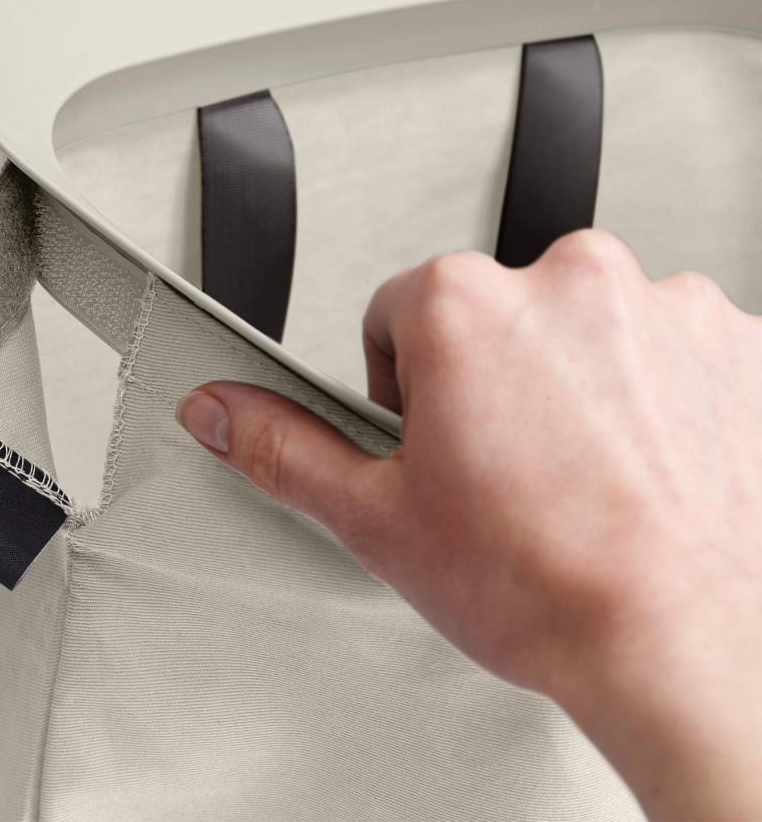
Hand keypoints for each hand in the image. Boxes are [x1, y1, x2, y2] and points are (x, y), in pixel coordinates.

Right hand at [175, 229, 761, 820]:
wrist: (695, 647)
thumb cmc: (550, 587)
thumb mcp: (378, 518)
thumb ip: (283, 444)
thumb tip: (219, 409)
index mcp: (464, 306)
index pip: (398, 314)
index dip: (407, 390)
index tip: (438, 442)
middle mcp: (568, 281)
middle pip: (492, 315)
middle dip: (488, 381)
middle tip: (508, 470)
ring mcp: (661, 305)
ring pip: (578, 330)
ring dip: (571, 386)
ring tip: (580, 477)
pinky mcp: (731, 339)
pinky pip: (662, 346)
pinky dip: (649, 394)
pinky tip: (642, 466)